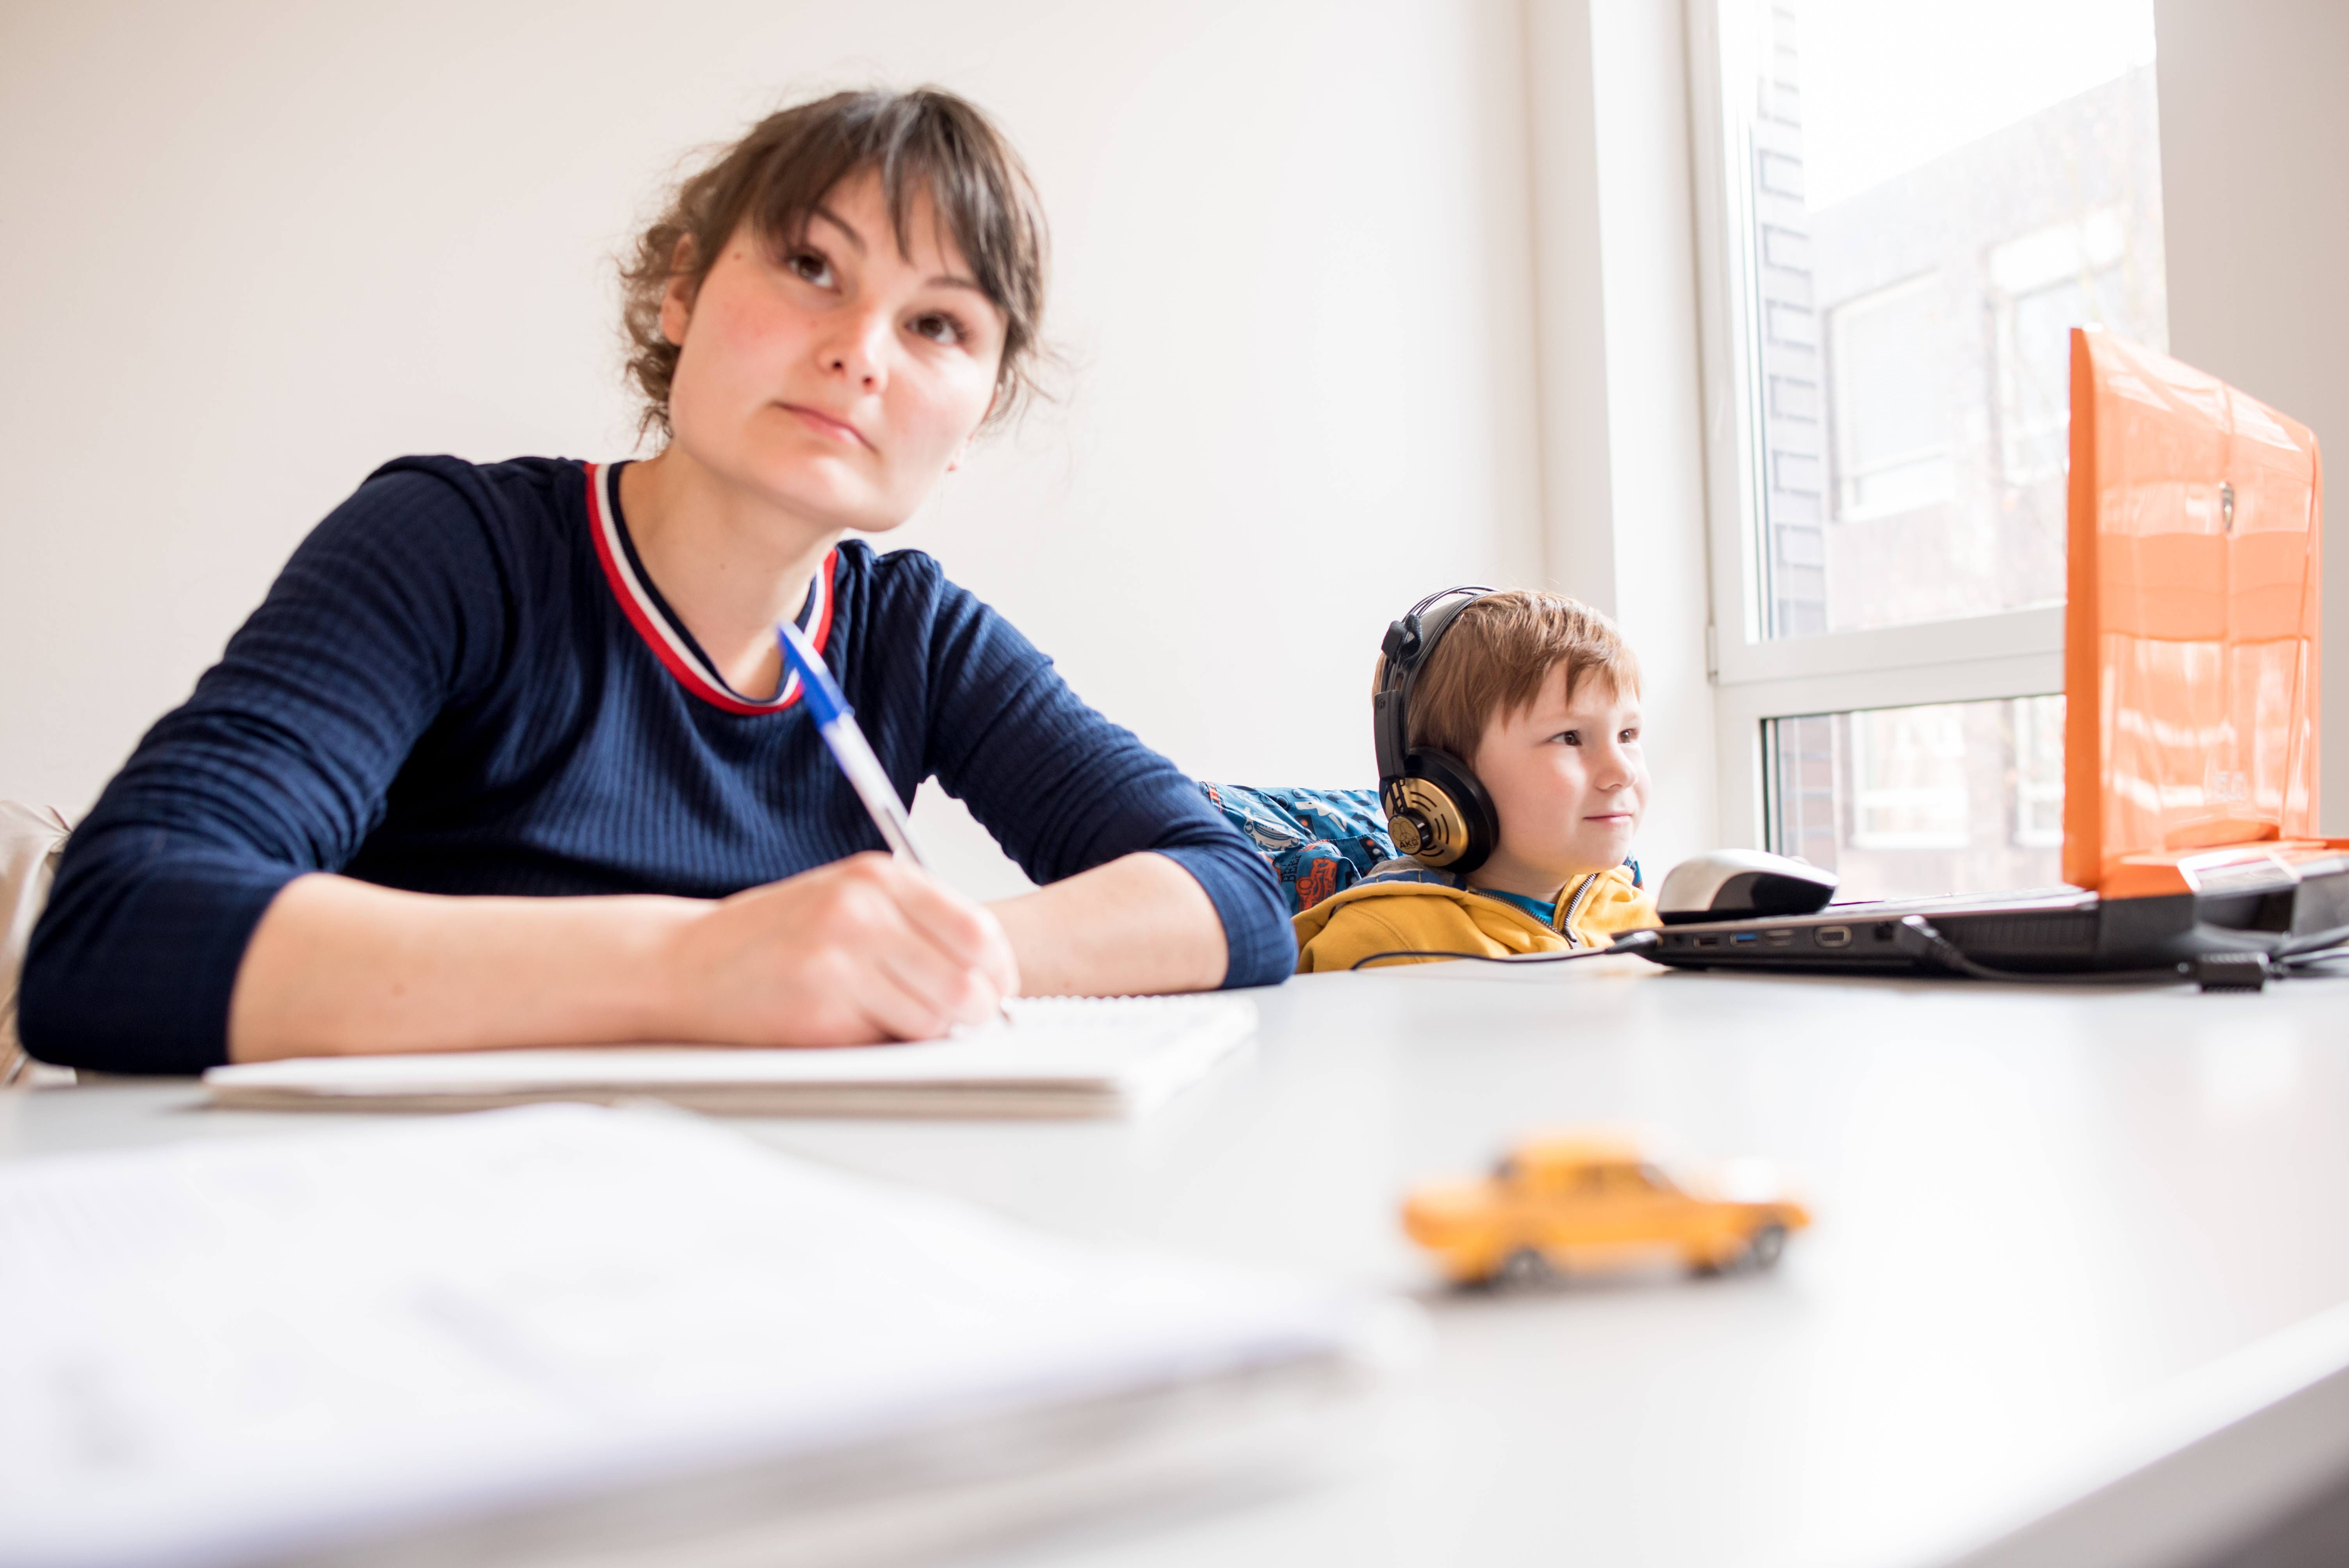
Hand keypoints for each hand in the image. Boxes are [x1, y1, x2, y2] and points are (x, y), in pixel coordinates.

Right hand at [660, 853, 1018, 1044]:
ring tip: (883, 1014)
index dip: (997, 971)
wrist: (685, 964)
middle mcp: (862, 910)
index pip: (978, 930)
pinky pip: (889, 1040)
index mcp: (877, 877)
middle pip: (968, 980)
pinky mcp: (820, 1008)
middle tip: (951, 1017)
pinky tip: (850, 1023)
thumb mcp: (847, 900)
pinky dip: (883, 1042)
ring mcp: (840, 959)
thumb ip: (915, 921)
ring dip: (923, 1029)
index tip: (992, 989)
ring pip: (935, 1017)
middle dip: (970, 1009)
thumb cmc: (774, 938)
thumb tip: (991, 969)